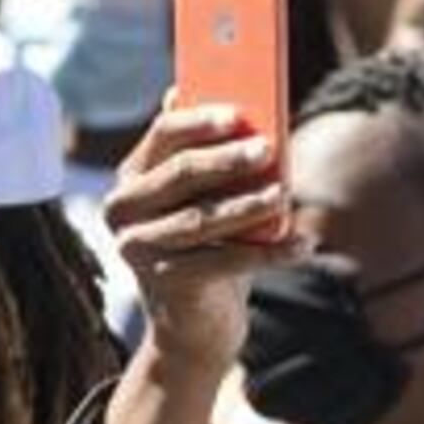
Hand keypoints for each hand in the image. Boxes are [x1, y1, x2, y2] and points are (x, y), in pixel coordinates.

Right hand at [107, 103, 295, 375]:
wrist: (196, 324)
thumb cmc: (208, 245)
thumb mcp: (207, 197)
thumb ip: (210, 152)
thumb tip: (221, 100)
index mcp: (133, 175)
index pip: (163, 134)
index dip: (202, 121)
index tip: (241, 114)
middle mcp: (122, 209)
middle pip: (179, 173)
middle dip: (227, 160)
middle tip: (269, 150)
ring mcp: (136, 248)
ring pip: (200, 219)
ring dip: (247, 206)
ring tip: (283, 196)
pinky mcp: (162, 283)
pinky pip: (221, 262)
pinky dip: (266, 254)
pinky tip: (302, 244)